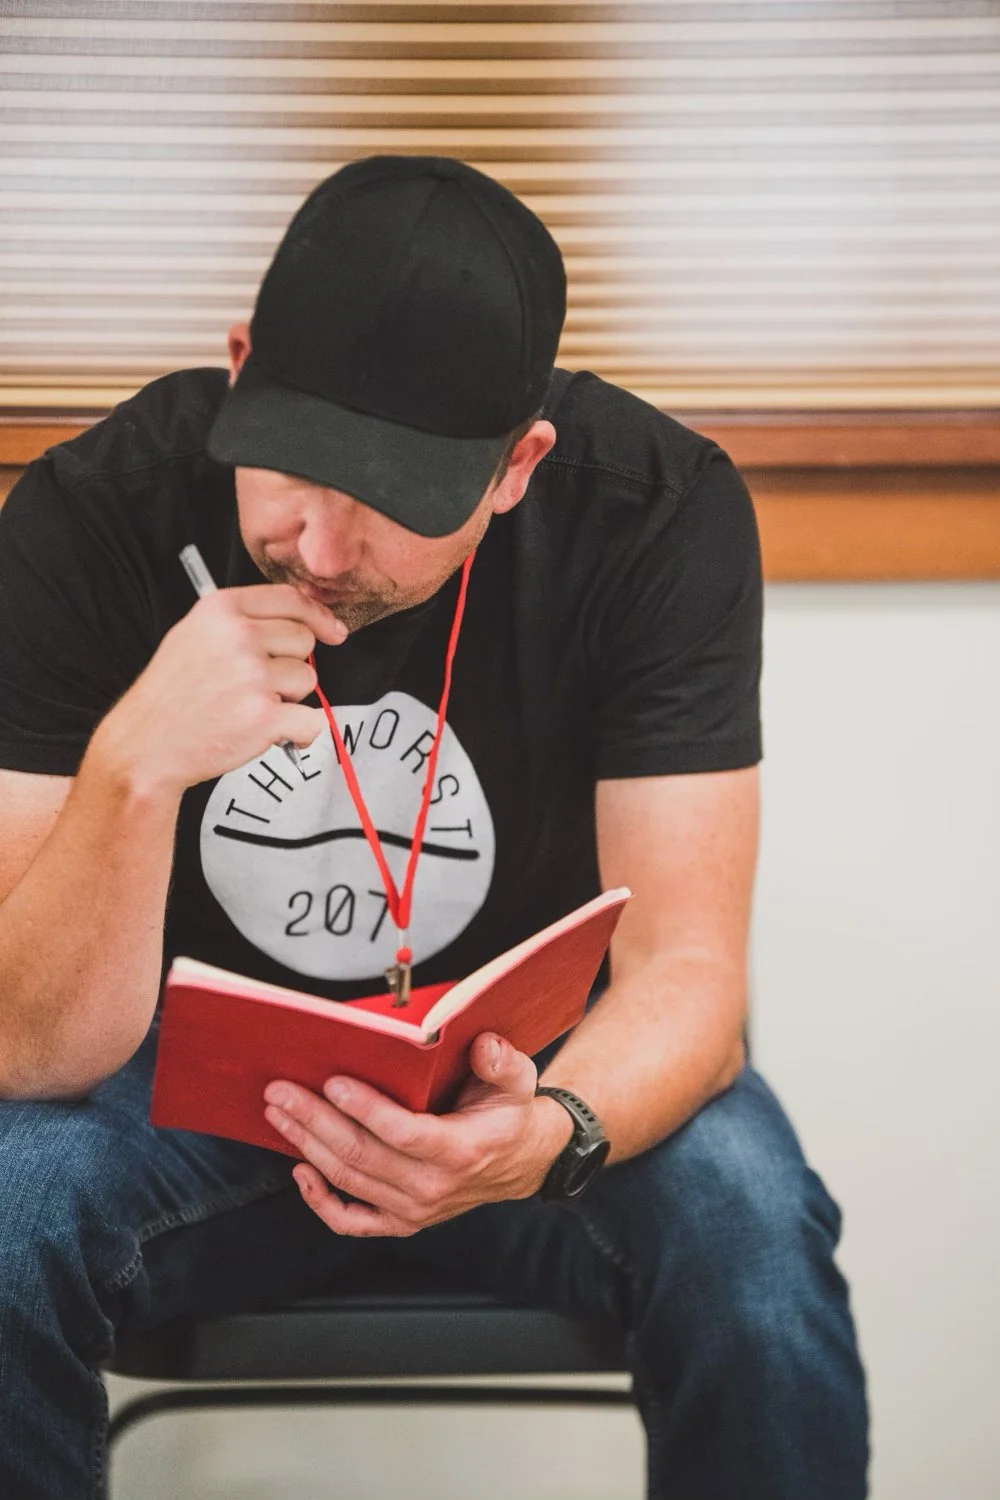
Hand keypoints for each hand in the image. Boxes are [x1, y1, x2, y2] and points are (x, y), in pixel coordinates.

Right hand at [93, 583, 346, 795]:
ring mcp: (253, 676)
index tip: (332, 630)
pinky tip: (269, 734)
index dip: (317, 616)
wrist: (146, 744)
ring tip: (249, 709)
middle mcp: (238, 637)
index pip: (289, 599)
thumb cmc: (172, 695)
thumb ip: (240, 621)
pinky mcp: (265, 716)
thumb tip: (302, 620)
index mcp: (221, 610)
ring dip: (289, 700)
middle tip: (255, 686)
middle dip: (290, 665)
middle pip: (304, 640)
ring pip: (307, 680)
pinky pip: (312, 720)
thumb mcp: (193, 635)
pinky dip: (298, 733)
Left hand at [262, 1032, 574, 1236]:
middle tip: (281, 1090)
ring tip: (278, 1113)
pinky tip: (299, 1169)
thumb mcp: (519, 1080)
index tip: (333, 1082)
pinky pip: (351, 1220)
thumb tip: (483, 1045)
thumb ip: (502, 1062)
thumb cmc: (511, 1115)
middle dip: (314, 1120)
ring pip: (348, 1179)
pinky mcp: (401, 1221)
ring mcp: (414, 1209)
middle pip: (361, 1155)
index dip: (365, 1109)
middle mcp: (433, 1187)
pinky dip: (320, 1200)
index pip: (404, 1133)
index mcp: (461, 1150)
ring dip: (307, 1144)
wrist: (522, 1162)